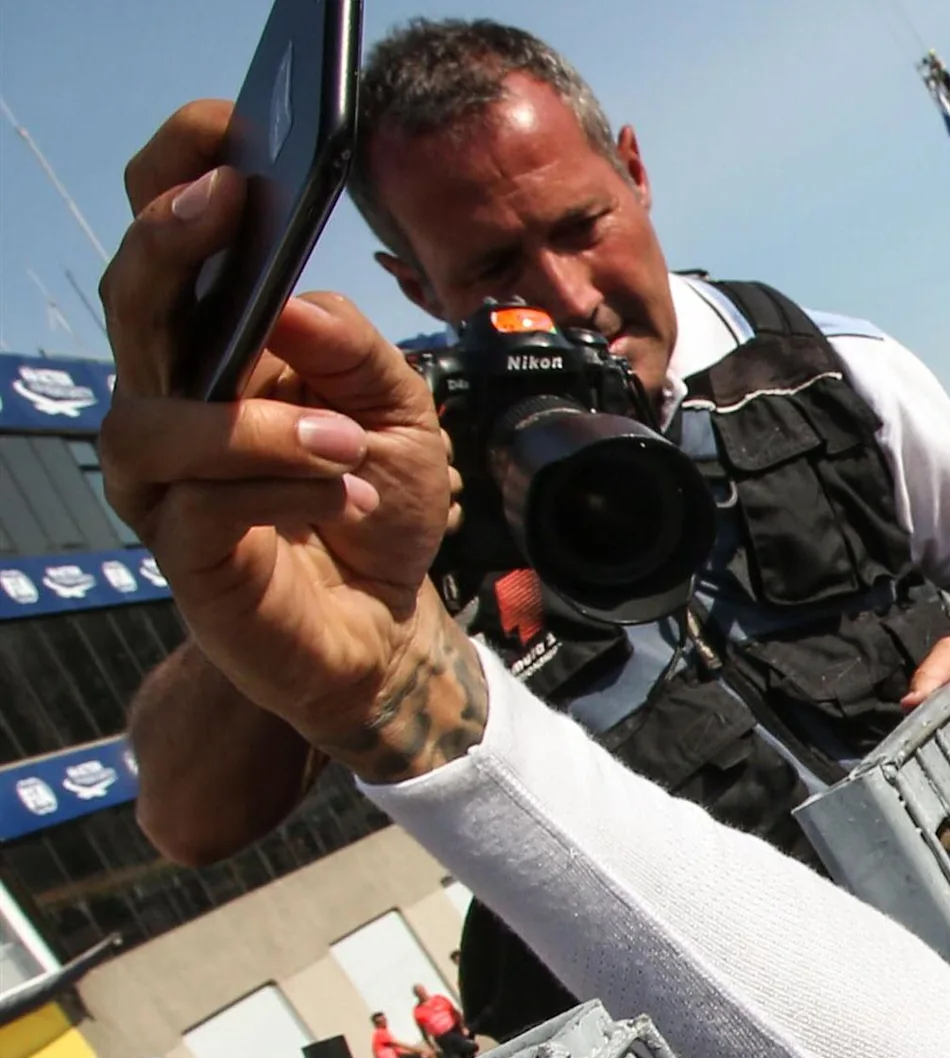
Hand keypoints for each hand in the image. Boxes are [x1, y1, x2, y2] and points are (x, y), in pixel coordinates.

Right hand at [96, 103, 479, 783]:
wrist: (385, 624)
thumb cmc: (374, 503)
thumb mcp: (400, 414)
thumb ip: (355, 351)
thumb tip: (289, 302)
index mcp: (222, 344)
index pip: (170, 242)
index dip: (178, 175)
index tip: (222, 126)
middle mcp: (173, 396)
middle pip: (134, 299)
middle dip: (172, 243)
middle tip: (228, 207)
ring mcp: (165, 476)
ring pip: (153, 418)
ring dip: (259, 424)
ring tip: (345, 444)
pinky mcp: (181, 549)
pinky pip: (205, 506)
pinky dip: (287, 492)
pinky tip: (343, 498)